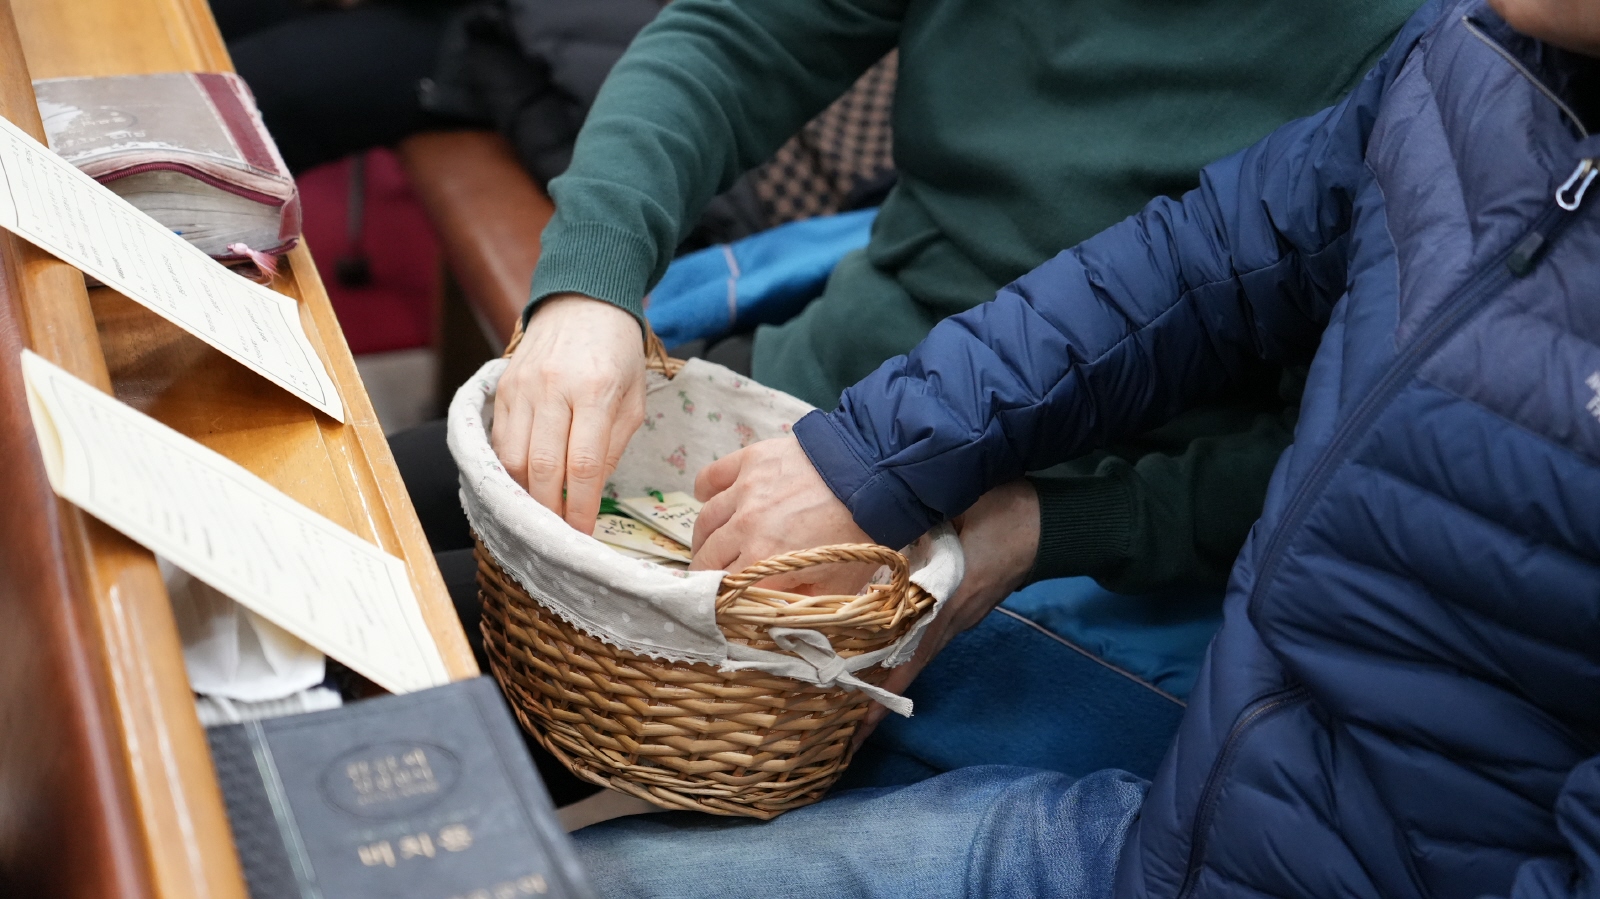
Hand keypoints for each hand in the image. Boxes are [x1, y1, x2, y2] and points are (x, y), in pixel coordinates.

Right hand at [491, 293, 644, 533]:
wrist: (582, 302)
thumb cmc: (617, 353)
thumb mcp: (634, 398)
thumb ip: (612, 445)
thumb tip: (590, 491)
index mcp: (595, 391)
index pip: (584, 463)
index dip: (582, 506)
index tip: (583, 534)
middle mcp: (553, 388)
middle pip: (543, 467)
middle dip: (550, 510)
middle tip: (559, 536)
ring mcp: (522, 388)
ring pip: (512, 458)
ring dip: (525, 495)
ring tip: (540, 516)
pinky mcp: (502, 388)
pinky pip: (498, 441)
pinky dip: (508, 470)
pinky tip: (522, 485)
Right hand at [690, 436, 874, 592]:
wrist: (874, 477)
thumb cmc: (858, 534)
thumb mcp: (836, 586)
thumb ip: (800, 604)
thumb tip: (775, 617)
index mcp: (763, 561)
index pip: (723, 589)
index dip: (720, 599)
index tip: (720, 602)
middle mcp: (745, 527)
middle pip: (707, 557)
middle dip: (706, 573)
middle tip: (712, 577)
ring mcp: (744, 491)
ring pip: (705, 520)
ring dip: (702, 538)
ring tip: (709, 545)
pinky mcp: (750, 461)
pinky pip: (711, 476)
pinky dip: (704, 491)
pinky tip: (707, 499)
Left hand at [854, 479, 1039, 744]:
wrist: (1052, 522)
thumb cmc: (1005, 511)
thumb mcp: (959, 506)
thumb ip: (919, 519)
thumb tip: (878, 525)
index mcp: (948, 599)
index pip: (908, 653)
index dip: (882, 687)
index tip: (858, 724)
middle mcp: (952, 618)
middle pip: (908, 665)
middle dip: (875, 697)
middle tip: (841, 731)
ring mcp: (960, 616)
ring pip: (915, 654)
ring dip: (885, 677)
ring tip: (850, 701)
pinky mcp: (963, 607)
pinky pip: (925, 637)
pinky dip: (900, 653)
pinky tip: (878, 657)